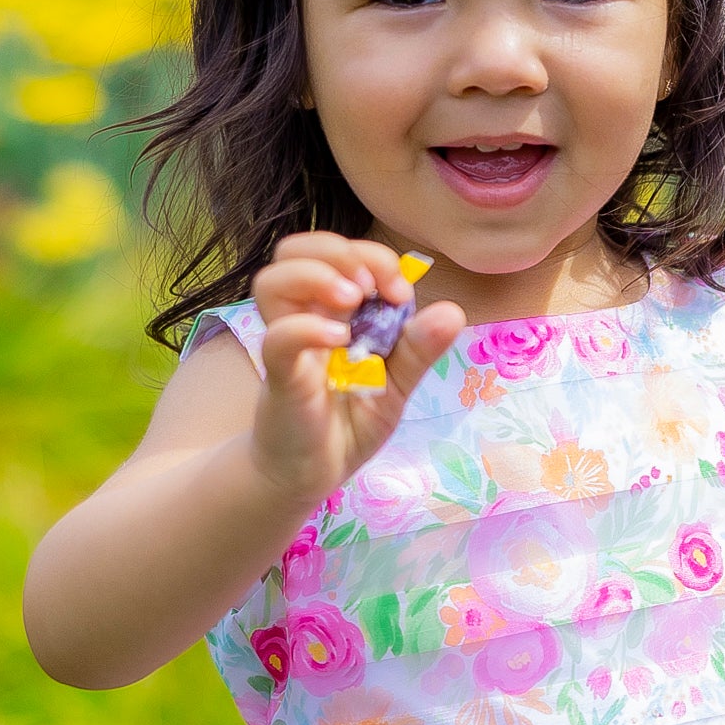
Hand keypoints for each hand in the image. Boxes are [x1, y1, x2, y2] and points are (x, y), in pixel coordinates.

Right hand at [249, 232, 466, 503]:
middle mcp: (302, 318)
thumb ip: (418, 350)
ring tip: (353, 300)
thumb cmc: (349, 425)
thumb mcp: (396, 386)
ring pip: (271, 280)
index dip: (371, 257)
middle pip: (294, 249)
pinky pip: (279, 337)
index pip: (336, 253)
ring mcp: (286, 345)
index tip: (400, 292)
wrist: (314, 475)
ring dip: (316, 275)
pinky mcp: (280, 378)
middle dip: (341, 252)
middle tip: (374, 287)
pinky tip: (341, 339)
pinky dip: (309, 327)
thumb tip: (452, 310)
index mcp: (330, 310)